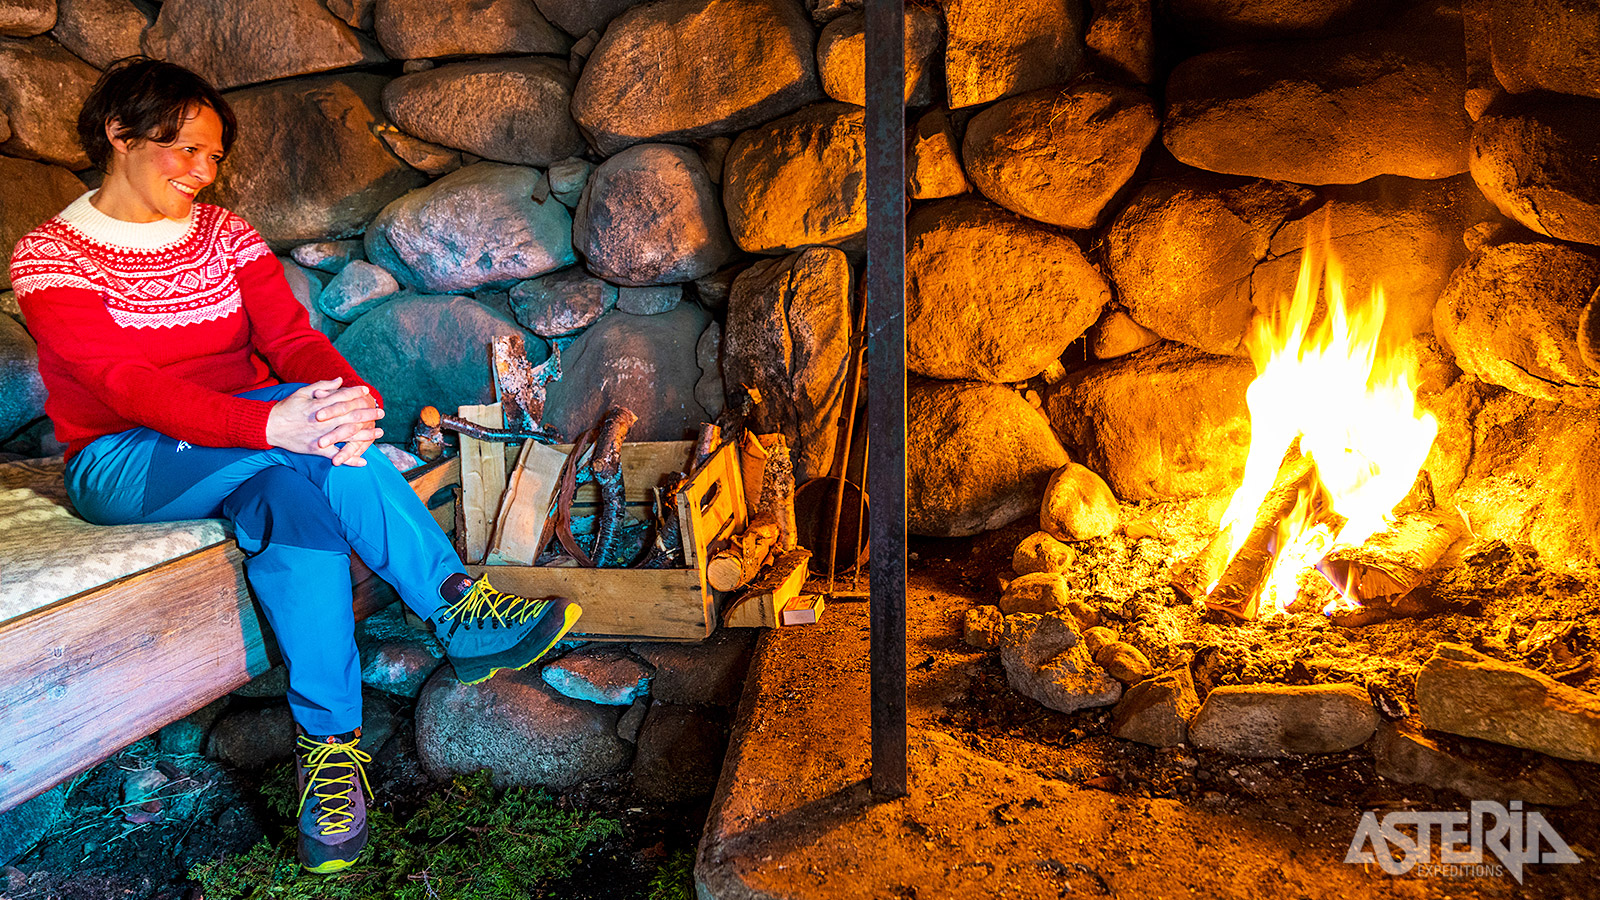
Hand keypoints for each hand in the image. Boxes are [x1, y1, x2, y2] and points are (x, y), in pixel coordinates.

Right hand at [264, 379, 384, 462]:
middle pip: (351, 416)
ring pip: (348, 435)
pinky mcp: (317, 449)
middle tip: (381, 412)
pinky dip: (350, 459)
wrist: (269, 426)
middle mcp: (324, 420)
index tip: (367, 391)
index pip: (343, 397)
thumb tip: (340, 379)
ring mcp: (322, 435)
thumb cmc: (286, 408)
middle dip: (368, 414)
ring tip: (379, 433)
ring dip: (366, 435)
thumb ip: (322, 386)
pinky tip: (363, 461)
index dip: (356, 393)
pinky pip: (336, 455)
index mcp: (320, 405)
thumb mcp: (302, 392)